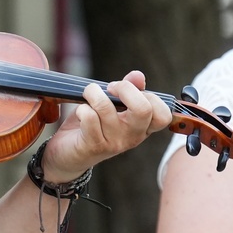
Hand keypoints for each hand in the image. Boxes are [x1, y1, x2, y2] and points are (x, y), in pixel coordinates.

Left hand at [40, 71, 172, 181]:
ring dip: (93, 93)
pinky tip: (80, 113)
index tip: (131, 91)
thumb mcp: (114, 106)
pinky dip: (81, 108)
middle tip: (110, 88)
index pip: (163, 115)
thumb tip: (138, 76)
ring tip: (88, 94)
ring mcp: (114, 143)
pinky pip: (88, 117)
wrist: (68, 156)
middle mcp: (132, 137)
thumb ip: (129, 90)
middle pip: (143, 109)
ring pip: (105, 107)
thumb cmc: (93, 126)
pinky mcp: (93, 145)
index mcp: (142, 127)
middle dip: (124, 88)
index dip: (150, 96)